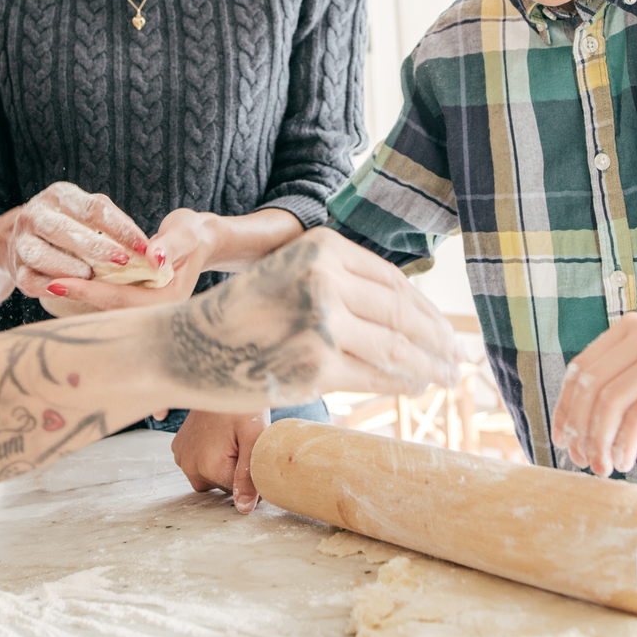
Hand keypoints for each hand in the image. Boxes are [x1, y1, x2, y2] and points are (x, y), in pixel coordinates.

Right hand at [3, 183, 147, 315]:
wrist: (19, 237)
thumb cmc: (69, 224)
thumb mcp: (87, 212)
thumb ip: (113, 223)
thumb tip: (146, 246)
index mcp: (59, 196)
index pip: (92, 208)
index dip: (120, 228)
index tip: (143, 246)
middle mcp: (35, 214)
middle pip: (62, 230)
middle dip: (95, 247)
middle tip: (122, 261)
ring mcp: (21, 241)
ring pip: (40, 255)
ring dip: (69, 268)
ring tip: (93, 277)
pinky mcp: (16, 268)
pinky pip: (29, 281)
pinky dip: (49, 287)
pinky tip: (69, 290)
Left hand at [40, 208, 218, 313]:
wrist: (199, 241)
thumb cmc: (193, 235)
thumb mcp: (185, 235)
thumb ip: (169, 246)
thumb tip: (153, 257)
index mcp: (169, 301)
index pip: (121, 299)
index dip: (89, 290)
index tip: (58, 282)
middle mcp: (156, 312)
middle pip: (109, 309)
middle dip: (78, 297)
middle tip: (45, 285)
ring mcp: (146, 309)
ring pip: (106, 307)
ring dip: (80, 295)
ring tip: (48, 283)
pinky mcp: (136, 301)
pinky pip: (108, 300)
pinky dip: (88, 291)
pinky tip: (66, 281)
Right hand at [156, 228, 457, 410]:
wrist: (177, 346)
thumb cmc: (234, 316)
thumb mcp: (286, 276)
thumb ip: (336, 283)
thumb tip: (401, 311)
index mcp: (321, 247)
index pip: (392, 280)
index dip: (425, 309)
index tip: (445, 328)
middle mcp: (325, 278)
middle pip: (400, 313)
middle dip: (437, 340)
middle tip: (459, 358)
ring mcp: (321, 322)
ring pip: (394, 348)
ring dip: (427, 366)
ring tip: (445, 378)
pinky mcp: (315, 366)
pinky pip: (373, 376)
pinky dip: (400, 385)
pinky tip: (414, 388)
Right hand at [170, 408, 268, 512]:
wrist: (223, 377)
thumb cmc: (242, 404)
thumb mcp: (253, 438)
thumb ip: (249, 475)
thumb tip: (244, 509)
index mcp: (207, 467)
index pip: (235, 492)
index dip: (251, 478)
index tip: (257, 456)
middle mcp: (188, 464)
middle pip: (219, 485)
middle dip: (235, 471)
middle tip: (245, 444)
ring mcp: (180, 454)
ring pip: (208, 475)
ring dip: (222, 464)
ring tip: (233, 438)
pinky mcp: (179, 446)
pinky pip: (197, 462)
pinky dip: (210, 456)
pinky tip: (221, 437)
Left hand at [550, 313, 636, 475]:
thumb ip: (624, 379)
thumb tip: (575, 424)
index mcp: (633, 326)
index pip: (582, 370)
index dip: (565, 409)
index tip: (563, 441)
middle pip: (592, 387)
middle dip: (580, 430)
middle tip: (582, 461)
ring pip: (612, 402)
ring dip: (599, 442)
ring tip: (603, 467)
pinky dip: (625, 444)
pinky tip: (626, 461)